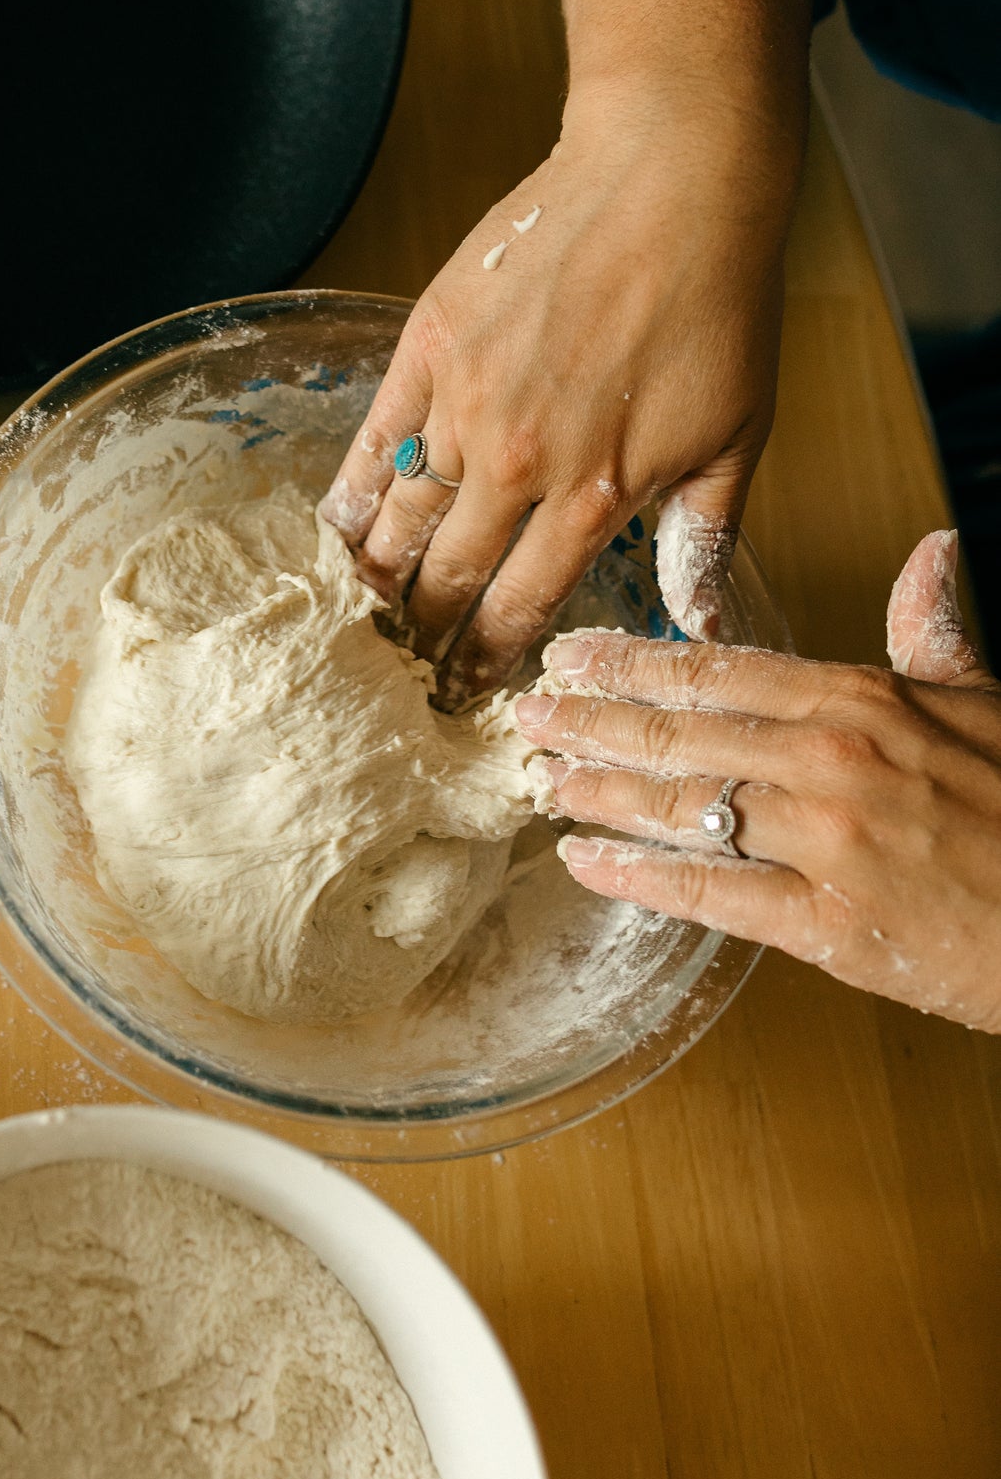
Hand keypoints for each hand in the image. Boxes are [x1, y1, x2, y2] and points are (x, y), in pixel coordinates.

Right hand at [320, 77, 794, 704]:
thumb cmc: (718, 303)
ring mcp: (463, 402)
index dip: (484, 662)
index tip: (465, 693)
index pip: (518, 609)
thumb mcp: (736, 436)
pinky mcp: (427, 344)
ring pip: (400, 519)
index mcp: (594, 497)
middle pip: (447, 579)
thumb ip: (703, 537)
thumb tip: (696, 627)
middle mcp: (517, 463)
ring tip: (370, 616)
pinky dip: (354, 494)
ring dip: (381, 578)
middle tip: (408, 670)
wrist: (672, 177)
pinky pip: (374, 440)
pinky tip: (341, 532)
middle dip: (424, 638)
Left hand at [517, 532, 1000, 1032]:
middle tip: (523, 715)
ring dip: (598, 792)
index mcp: (862, 699)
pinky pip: (710, 894)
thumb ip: (934, 635)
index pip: (718, 666)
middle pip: (681, 730)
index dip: (630, 659)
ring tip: (541, 781)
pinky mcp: (829, 925)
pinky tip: (585, 863)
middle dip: (590, 721)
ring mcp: (828, 843)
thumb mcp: (987, 703)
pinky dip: (638, 877)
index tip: (571, 652)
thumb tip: (932, 553)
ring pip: (682, 806)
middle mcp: (833, 760)